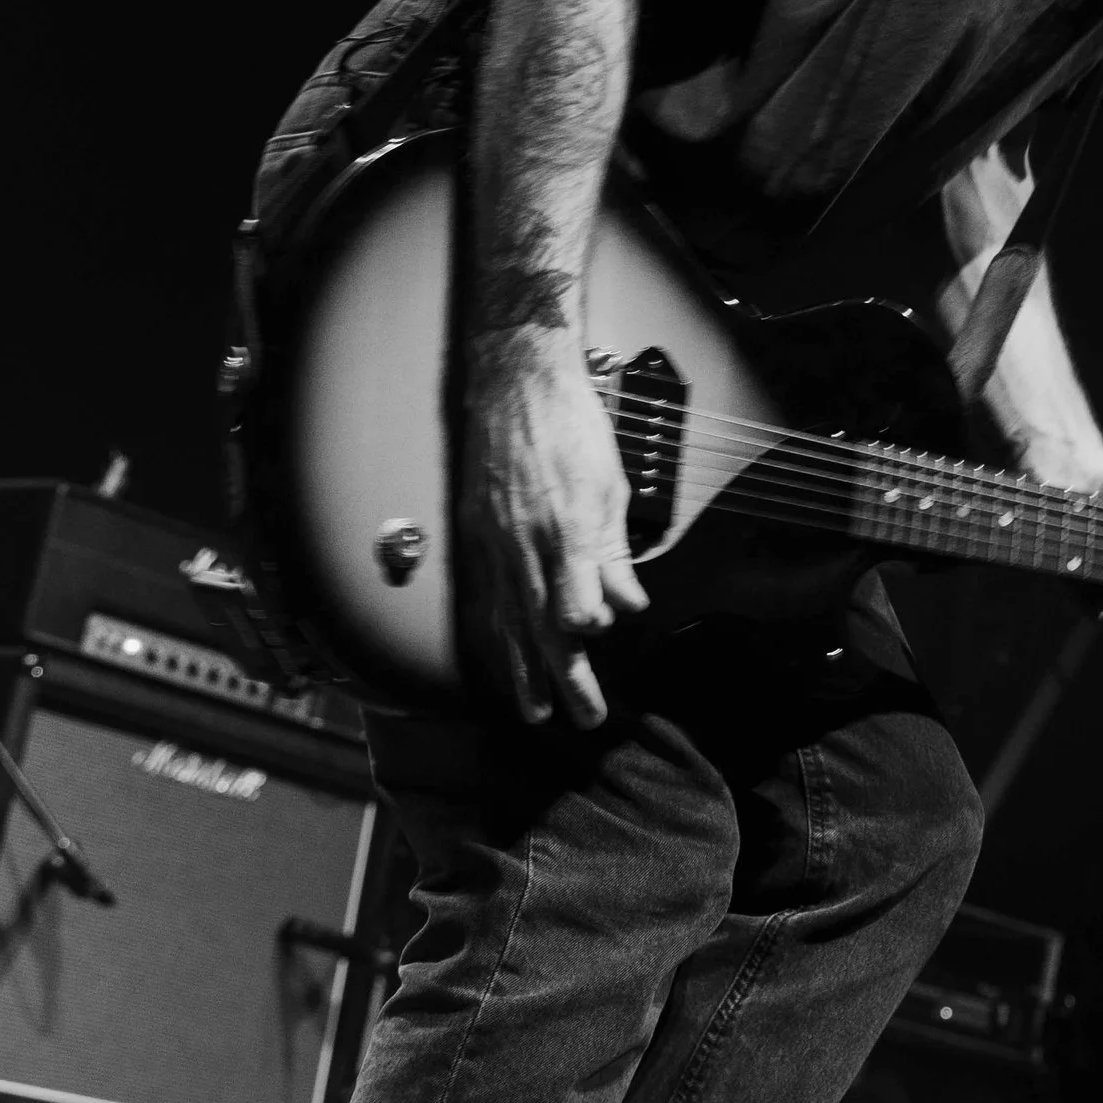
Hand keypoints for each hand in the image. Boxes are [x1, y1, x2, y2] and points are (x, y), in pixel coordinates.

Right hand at [455, 333, 647, 729]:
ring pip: (508, 623)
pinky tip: (502, 663)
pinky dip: (494, 639)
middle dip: (564, 678)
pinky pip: (484, 601)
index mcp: (564, 529)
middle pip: (542, 627)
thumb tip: (626, 607)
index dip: (585, 630)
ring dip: (523, 673)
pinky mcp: (476, 538)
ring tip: (535, 714)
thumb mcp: (610, 485)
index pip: (573, 602)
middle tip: (586, 719)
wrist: (514, 383)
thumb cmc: (570, 427)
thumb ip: (613, 553)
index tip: (597, 641)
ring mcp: (494, 544)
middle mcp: (524, 545)